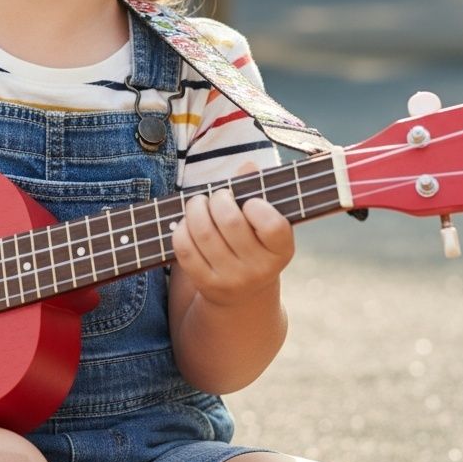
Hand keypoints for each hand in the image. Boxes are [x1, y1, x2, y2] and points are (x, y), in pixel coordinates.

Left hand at [171, 188, 292, 308]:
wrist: (242, 295)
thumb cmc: (253, 244)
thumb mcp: (263, 224)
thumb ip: (257, 191)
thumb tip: (247, 166)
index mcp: (281, 251)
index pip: (272, 225)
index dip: (256, 206)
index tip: (249, 202)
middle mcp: (260, 270)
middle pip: (230, 222)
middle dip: (218, 199)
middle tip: (217, 196)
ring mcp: (232, 280)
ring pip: (203, 232)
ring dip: (195, 208)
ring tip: (199, 204)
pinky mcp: (206, 284)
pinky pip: (185, 249)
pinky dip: (181, 228)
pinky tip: (188, 224)